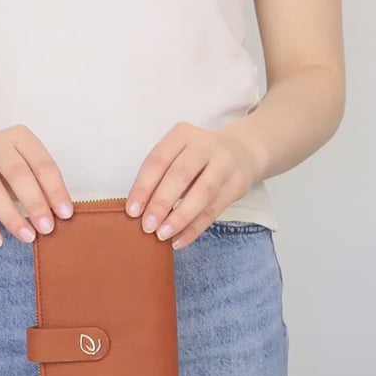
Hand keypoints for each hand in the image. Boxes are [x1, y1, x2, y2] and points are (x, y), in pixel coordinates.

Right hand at [0, 124, 72, 246]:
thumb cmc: (1, 164)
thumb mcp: (22, 164)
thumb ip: (39, 184)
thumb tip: (58, 216)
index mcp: (20, 138)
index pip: (42, 163)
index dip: (55, 189)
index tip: (65, 214)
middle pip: (17, 174)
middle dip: (35, 203)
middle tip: (47, 228)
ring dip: (11, 217)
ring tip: (27, 237)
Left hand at [125, 122, 265, 249]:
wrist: (243, 151)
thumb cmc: (198, 157)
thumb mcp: (178, 154)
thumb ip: (160, 176)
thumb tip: (139, 211)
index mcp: (182, 134)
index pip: (158, 160)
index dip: (143, 187)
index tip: (132, 211)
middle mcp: (205, 145)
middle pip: (180, 175)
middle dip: (161, 203)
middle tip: (147, 226)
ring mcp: (225, 164)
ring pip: (202, 193)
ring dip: (180, 218)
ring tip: (163, 235)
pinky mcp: (237, 184)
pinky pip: (214, 210)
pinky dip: (195, 228)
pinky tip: (180, 241)